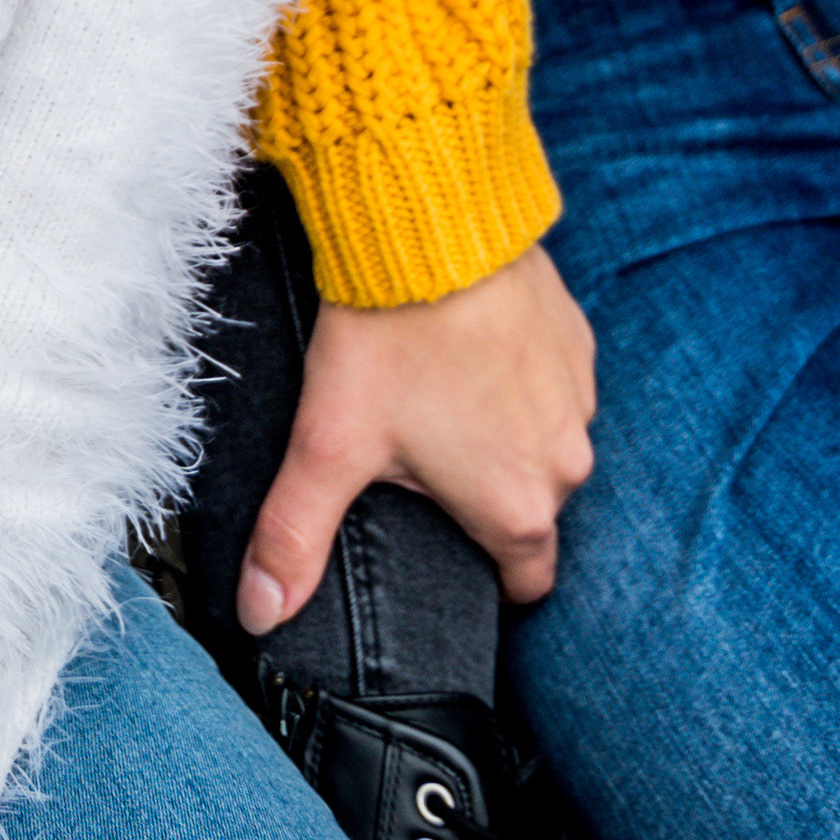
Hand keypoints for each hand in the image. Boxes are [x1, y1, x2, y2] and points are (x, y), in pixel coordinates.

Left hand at [239, 244, 594, 622]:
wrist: (436, 225)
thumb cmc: (389, 338)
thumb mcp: (328, 444)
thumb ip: (293, 538)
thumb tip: (261, 614)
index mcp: (518, 508)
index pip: (525, 582)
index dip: (485, 580)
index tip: (445, 557)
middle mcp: (566, 461)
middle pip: (529, 510)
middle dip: (481, 497)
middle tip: (418, 466)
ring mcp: (578, 397)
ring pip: (541, 443)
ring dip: (501, 434)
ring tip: (435, 403)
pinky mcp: (577, 340)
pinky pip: (550, 382)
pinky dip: (514, 378)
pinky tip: (463, 353)